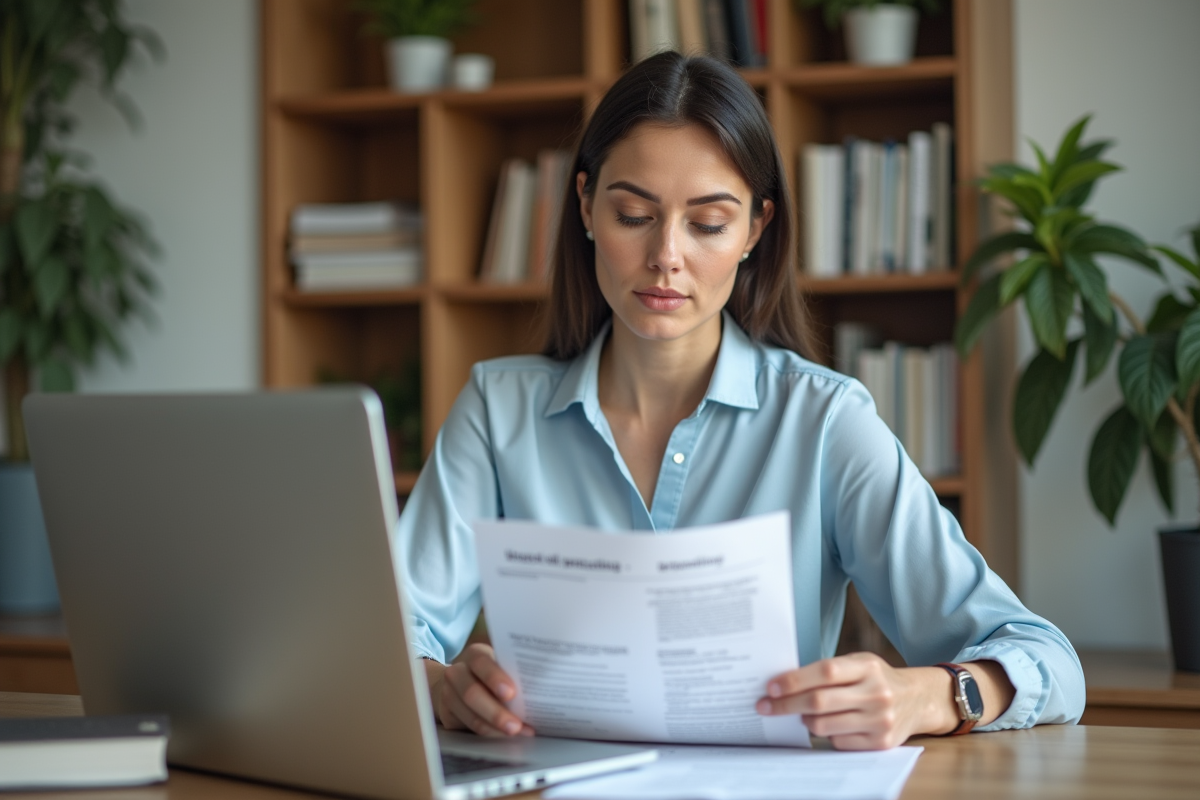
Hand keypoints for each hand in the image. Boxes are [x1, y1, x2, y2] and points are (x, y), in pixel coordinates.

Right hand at [424, 644, 534, 737]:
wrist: (456, 683)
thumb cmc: (488, 672)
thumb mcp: (498, 664)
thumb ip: (513, 671)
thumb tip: (543, 687)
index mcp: (474, 655)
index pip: (481, 663)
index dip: (494, 678)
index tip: (511, 693)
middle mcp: (457, 673)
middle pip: (472, 693)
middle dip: (495, 712)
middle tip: (516, 725)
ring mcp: (449, 695)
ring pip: (470, 715)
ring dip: (495, 728)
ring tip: (516, 733)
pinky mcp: (448, 715)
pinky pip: (469, 728)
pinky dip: (491, 733)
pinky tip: (506, 736)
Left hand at [755, 652, 958, 749]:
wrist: (917, 700)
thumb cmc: (876, 678)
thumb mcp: (859, 663)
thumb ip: (829, 670)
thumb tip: (784, 682)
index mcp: (867, 667)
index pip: (824, 672)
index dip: (794, 680)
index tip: (771, 687)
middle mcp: (876, 693)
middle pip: (819, 702)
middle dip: (786, 705)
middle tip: (765, 706)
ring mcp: (879, 720)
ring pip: (823, 725)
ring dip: (805, 720)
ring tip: (802, 714)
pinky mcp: (880, 743)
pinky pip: (837, 742)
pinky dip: (826, 734)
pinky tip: (829, 724)